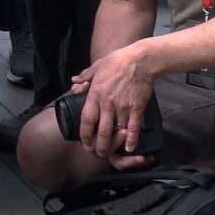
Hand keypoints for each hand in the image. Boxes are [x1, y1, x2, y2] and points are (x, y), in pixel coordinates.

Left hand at [72, 46, 157, 163]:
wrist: (140, 61)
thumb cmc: (117, 61)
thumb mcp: (96, 66)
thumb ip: (85, 77)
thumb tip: (74, 83)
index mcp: (95, 94)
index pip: (86, 119)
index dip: (84, 133)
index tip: (84, 142)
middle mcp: (108, 104)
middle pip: (101, 131)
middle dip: (99, 145)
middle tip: (97, 153)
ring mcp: (123, 107)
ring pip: (117, 132)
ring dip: (114, 145)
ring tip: (111, 153)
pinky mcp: (137, 108)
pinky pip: (134, 127)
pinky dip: (133, 140)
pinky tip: (130, 148)